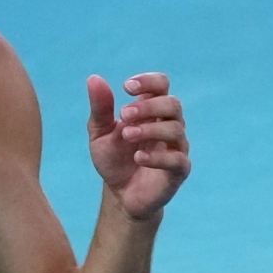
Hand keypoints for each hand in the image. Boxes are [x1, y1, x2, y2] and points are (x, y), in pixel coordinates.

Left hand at [88, 73, 190, 220]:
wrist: (119, 194)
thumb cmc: (114, 159)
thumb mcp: (100, 133)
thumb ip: (100, 108)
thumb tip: (93, 78)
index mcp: (151, 111)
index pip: (161, 85)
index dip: (148, 82)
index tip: (127, 87)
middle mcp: (169, 125)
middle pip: (173, 104)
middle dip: (148, 107)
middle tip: (124, 115)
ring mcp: (176, 147)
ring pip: (176, 129)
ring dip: (149, 129)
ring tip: (126, 135)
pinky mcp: (179, 170)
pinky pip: (177, 159)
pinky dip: (157, 156)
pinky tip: (138, 157)